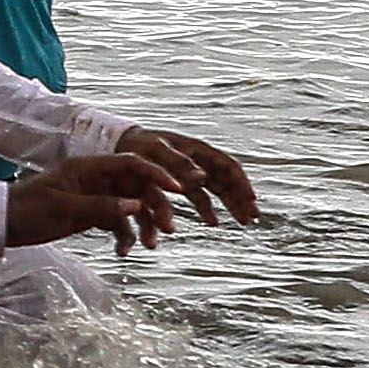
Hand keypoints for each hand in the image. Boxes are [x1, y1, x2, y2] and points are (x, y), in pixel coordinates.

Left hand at [5, 152, 186, 252]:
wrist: (2, 224)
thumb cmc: (26, 208)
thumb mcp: (62, 207)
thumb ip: (99, 206)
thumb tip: (136, 206)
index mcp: (88, 167)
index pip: (130, 163)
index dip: (156, 173)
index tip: (179, 188)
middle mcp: (96, 180)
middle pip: (137, 187)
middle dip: (156, 206)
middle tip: (168, 228)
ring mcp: (95, 197)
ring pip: (131, 207)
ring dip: (144, 225)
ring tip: (150, 246)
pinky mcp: (91, 215)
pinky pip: (117, 223)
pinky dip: (124, 236)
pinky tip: (123, 252)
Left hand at [92, 119, 259, 224]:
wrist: (116, 146)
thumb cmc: (136, 144)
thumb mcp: (155, 151)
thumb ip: (177, 164)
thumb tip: (201, 178)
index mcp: (195, 149)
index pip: (227, 165)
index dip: (241, 182)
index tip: (252, 200)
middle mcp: (197, 160)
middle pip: (226, 179)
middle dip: (240, 198)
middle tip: (252, 218)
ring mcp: (189, 172)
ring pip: (215, 189)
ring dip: (229, 205)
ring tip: (242, 223)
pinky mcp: (178, 183)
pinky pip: (198, 197)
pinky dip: (207, 209)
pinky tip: (213, 222)